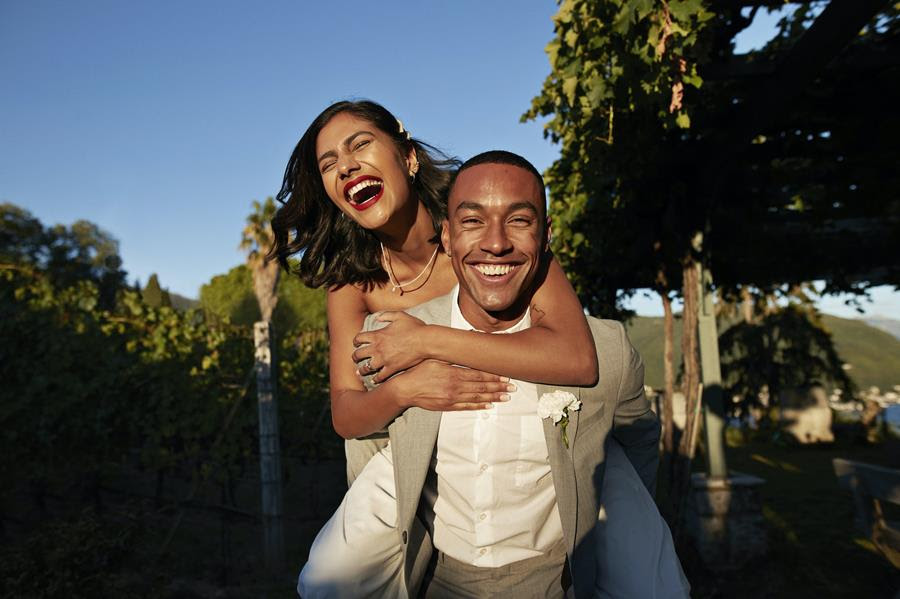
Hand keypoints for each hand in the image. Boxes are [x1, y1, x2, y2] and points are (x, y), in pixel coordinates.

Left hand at [353, 311, 428, 381]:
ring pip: (366, 368)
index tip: (356, 343)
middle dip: (355, 357)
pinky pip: (380, 376)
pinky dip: (376, 379)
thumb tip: (377, 317)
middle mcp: (377, 348)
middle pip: (358, 354)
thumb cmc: (414, 327)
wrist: (425, 341)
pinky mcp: (392, 368)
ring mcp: (384, 360)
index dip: (356, 341)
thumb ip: (386, 315)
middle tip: (355, 358)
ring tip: (360, 372)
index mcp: (377, 335)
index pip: (359, 338)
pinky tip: (375, 380)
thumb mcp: (399, 316)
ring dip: (362, 370)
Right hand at [386, 360, 515, 411]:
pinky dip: (479, 406)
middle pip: (482, 387)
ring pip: (477, 398)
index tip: (506, 375)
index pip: (479, 374)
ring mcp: (452, 398)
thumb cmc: (419, 370)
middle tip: (512, 387)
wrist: (405, 388)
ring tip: (506, 397)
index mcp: (453, 373)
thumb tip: (466, 339)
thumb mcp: (434, 357)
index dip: (494, 375)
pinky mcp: (447, 406)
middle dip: (498, 387)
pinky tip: (489, 405)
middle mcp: (455, 386)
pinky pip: (467, 407)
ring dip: (493, 397)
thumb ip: (451, 352)